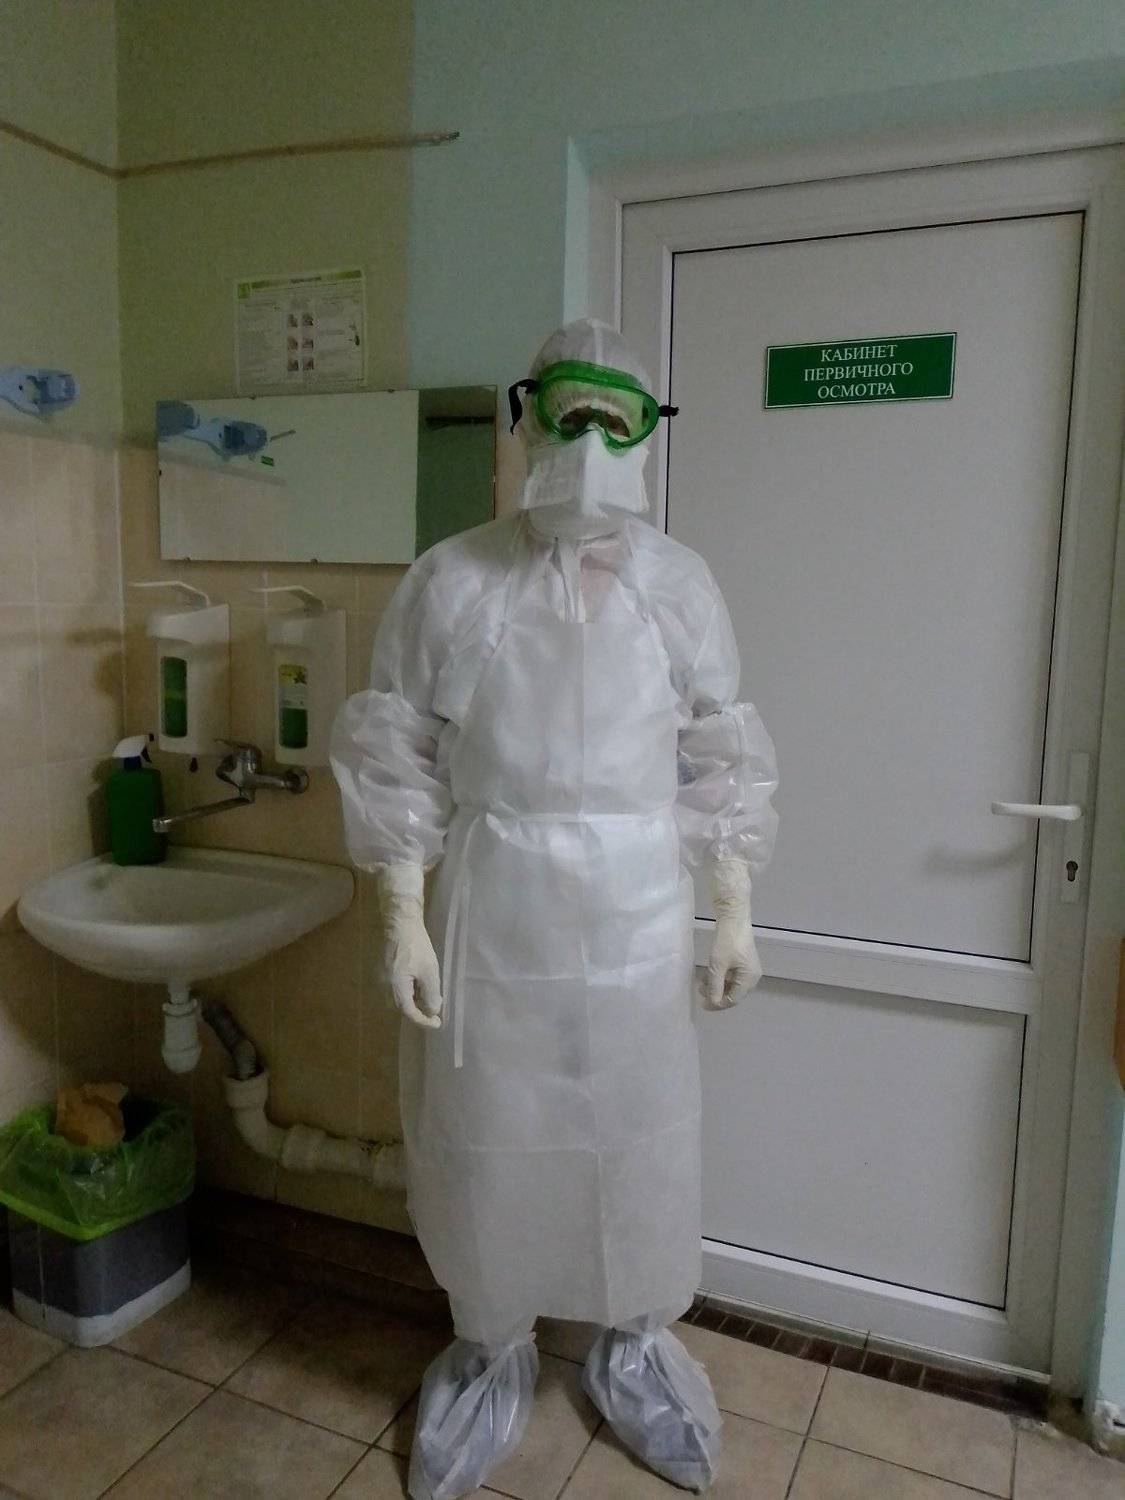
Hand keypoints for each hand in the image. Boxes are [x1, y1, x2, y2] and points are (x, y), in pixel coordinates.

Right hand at [376, 864, 443, 1029]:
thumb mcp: (429, 970)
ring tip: (428, 996)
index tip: (438, 1023)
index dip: (424, 1021)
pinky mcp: (383, 970)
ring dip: (413, 1001)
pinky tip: (418, 983)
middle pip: (401, 1007)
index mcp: (395, 986)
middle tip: (434, 1009)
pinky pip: (395, 988)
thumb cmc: (417, 945)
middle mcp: (384, 985)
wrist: (400, 922)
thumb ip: (431, 993)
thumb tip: (432, 1010)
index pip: (409, 1012)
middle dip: (417, 1011)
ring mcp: (381, 978)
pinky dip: (407, 991)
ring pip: (398, 998)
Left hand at [696, 858, 761, 1010]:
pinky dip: (720, 977)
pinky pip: (732, 975)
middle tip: (699, 991)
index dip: (717, 1004)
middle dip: (716, 994)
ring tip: (701, 982)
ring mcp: (749, 968)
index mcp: (749, 979)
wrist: (733, 917)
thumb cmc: (727, 942)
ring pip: (731, 984)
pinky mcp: (743, 961)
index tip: (701, 1003)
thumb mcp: (718, 965)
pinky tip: (709, 974)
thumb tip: (713, 1003)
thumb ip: (714, 986)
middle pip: (733, 993)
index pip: (732, 1000)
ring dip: (716, 985)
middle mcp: (752, 976)